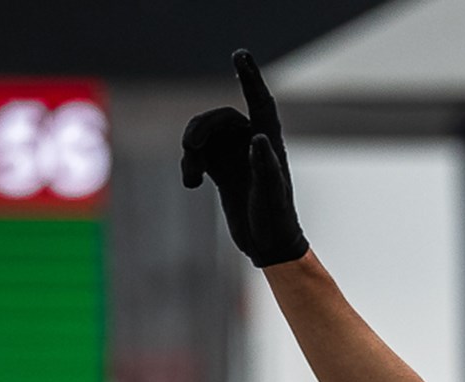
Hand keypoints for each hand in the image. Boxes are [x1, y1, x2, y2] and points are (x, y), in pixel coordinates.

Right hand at [181, 51, 308, 266]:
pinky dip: (190, 164)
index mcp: (270, 142)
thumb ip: (264, 166)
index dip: (249, 76)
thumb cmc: (276, 219)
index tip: (239, 54)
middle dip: (201, 128)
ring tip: (190, 175)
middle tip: (189, 146)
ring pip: (204, 135)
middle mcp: (252, 143)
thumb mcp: (270, 194)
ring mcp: (236, 155)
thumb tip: (257, 137)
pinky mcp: (222, 169)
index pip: (259, 101)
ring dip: (192, 150)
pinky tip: (190, 183)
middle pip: (219, 118)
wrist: (268, 246)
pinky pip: (198, 154)